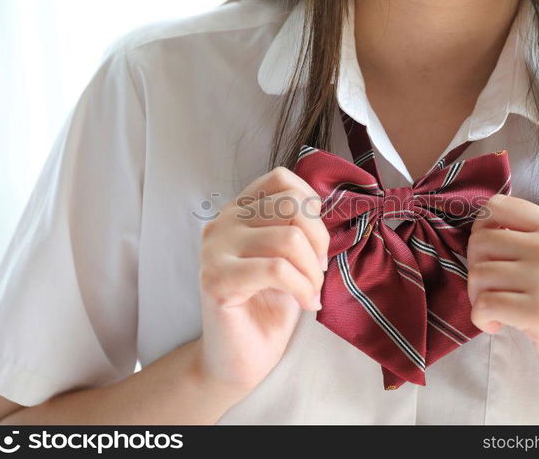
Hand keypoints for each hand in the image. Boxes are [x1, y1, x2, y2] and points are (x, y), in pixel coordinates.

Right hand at [194, 167, 329, 397]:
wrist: (240, 359)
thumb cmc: (269, 307)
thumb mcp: (291, 257)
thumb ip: (297, 226)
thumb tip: (323, 208)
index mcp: (239, 211)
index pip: (282, 179)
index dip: (312, 205)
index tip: (317, 243)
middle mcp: (222, 223)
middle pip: (291, 205)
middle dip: (319, 240)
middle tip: (318, 273)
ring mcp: (214, 249)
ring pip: (289, 238)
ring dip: (312, 271)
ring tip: (311, 293)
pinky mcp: (216, 279)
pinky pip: (277, 269)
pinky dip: (302, 287)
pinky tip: (305, 304)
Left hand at [467, 194, 538, 422]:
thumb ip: (525, 237)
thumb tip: (476, 226)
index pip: (497, 206)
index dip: (480, 229)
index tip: (491, 254)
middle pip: (480, 241)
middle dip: (475, 269)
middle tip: (492, 291)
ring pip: (477, 274)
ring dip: (478, 298)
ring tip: (499, 310)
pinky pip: (484, 305)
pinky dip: (481, 319)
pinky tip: (498, 326)